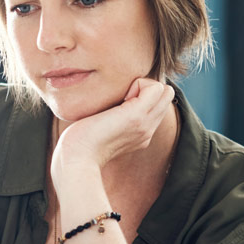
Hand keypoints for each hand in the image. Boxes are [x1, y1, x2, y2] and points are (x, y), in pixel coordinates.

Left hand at [50, 78, 174, 178]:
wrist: (77, 160)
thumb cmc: (79, 145)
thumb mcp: (100, 130)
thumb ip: (109, 119)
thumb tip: (107, 104)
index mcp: (140, 134)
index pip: (157, 105)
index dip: (142, 95)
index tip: (118, 103)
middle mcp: (148, 130)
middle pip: (166, 96)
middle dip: (146, 88)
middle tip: (122, 97)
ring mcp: (145, 123)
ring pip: (165, 90)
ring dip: (144, 85)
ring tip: (122, 98)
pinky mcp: (137, 115)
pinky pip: (154, 87)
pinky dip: (139, 83)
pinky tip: (121, 97)